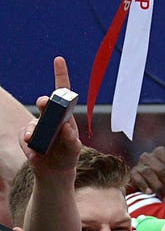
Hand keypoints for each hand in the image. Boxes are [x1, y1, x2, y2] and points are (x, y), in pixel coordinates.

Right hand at [21, 57, 80, 176]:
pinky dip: (28, 144)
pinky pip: (24, 136)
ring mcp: (37, 126)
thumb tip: (66, 128)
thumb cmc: (68, 156)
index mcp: (65, 115)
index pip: (63, 92)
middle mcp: (50, 117)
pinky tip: (34, 152)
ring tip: (39, 145)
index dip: (60, 74)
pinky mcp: (26, 136)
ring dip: (35, 133)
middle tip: (45, 103)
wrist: (55, 171)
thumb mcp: (74, 150)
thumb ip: (71, 140)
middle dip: (44, 102)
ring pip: (32, 123)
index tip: (59, 59)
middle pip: (45, 103)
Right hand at [129, 146, 164, 200]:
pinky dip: (144, 186)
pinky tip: (150, 193)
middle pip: (163, 171)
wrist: (147, 176)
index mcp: (162, 152)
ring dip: (160, 189)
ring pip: (150, 174)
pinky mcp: (133, 172)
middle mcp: (149, 156)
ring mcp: (140, 164)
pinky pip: (137, 179)